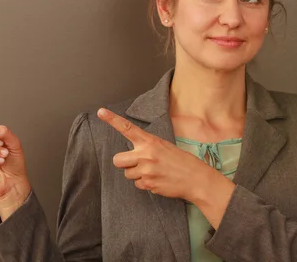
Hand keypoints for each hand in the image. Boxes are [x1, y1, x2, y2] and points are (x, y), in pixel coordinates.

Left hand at [97, 108, 213, 201]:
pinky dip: (145, 184)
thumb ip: (147, 147)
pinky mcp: (148, 184)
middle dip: (124, 163)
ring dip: (136, 174)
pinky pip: (138, 185)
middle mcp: (145, 154)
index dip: (112, 119)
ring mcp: (146, 170)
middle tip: (136, 163)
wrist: (196, 179)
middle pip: (117, 160)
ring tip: (153, 172)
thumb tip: (133, 153)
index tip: (101, 112)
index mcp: (149, 141)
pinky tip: (158, 180)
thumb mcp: (164, 146)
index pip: (127, 128)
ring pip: (127, 174)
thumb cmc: (181, 161)